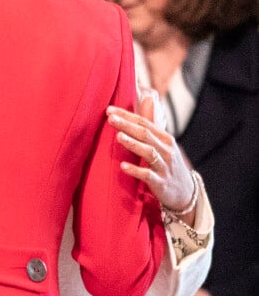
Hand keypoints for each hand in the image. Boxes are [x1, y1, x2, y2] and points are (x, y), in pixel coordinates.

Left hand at [107, 95, 195, 220]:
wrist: (186, 192)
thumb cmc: (168, 165)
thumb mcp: (163, 145)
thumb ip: (150, 127)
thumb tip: (143, 103)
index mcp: (165, 138)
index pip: (144, 123)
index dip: (127, 115)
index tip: (110, 110)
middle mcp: (166, 150)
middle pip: (145, 134)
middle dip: (127, 125)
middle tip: (110, 118)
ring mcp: (164, 166)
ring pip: (149, 152)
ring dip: (133, 143)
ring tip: (118, 136)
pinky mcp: (161, 182)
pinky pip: (147, 175)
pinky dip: (135, 170)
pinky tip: (123, 166)